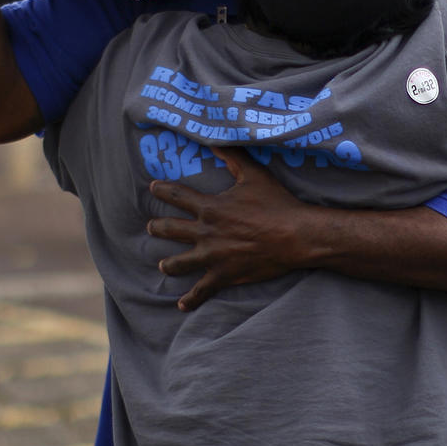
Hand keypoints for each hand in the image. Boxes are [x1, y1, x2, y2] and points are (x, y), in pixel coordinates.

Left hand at [145, 149, 317, 310]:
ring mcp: (213, 257)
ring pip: (180, 263)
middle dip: (158, 228)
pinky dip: (192, 298)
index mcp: (210, 208)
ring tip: (163, 265)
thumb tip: (214, 141)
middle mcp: (205, 233)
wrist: (294, 236)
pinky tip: (182, 304)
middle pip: (171, 230)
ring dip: (169, 264)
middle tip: (151, 228)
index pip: (177, 197)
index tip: (153, 188)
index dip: (163, 190)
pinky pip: (202, 290)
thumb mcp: (254, 174)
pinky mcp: (224, 275)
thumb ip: (232, 157)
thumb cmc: (276, 203)